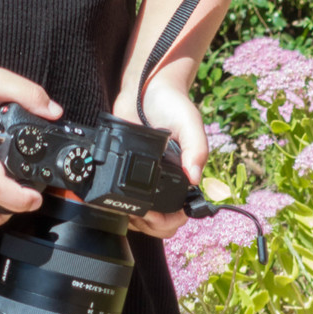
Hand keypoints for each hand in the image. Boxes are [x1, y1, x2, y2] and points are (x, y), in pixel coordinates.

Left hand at [110, 74, 207, 240]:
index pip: (182, 212)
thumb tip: (195, 177)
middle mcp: (164, 179)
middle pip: (160, 223)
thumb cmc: (171, 103)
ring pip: (141, 217)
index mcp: (183, 173)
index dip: (170, 220)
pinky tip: (115, 202)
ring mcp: (144, 178)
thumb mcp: (189, 122)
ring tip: (129, 212)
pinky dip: (119, 206)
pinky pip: (122, 199)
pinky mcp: (123, 170)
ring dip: (135, 221)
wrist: (143, 87)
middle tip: (142, 216)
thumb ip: (196, 148)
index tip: (158, 216)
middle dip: (152, 226)